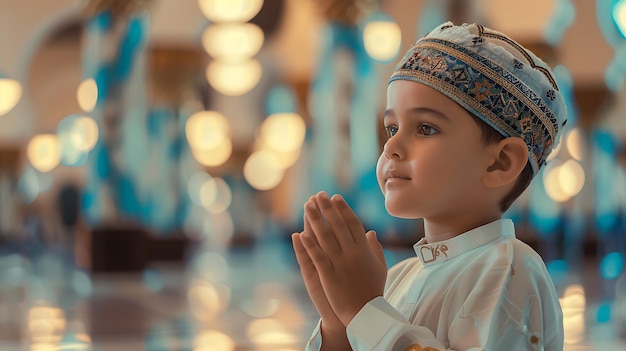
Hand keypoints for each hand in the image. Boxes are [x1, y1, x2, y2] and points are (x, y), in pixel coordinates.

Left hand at [300, 191, 386, 325]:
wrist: (367, 313)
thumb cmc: (373, 291)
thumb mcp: (380, 267)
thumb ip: (375, 249)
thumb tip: (372, 232)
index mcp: (364, 250)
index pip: (353, 223)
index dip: (343, 209)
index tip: (336, 197)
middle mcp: (353, 253)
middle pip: (338, 225)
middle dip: (328, 208)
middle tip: (319, 194)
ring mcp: (340, 263)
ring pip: (326, 237)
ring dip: (315, 219)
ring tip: (308, 205)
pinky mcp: (329, 275)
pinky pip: (318, 256)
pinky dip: (309, 244)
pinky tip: (301, 233)